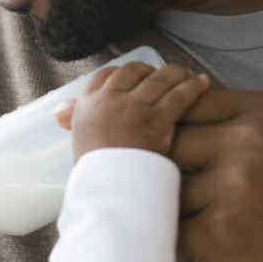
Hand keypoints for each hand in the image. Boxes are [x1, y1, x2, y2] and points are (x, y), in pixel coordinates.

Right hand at [55, 63, 210, 159]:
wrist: (108, 191)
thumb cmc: (93, 173)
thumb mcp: (78, 141)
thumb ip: (74, 121)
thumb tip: (60, 110)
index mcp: (88, 106)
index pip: (104, 75)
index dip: (122, 73)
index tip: (133, 77)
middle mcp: (110, 100)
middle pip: (132, 71)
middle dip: (149, 70)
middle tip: (162, 75)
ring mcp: (134, 107)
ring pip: (158, 79)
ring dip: (175, 73)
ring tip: (187, 74)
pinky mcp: (157, 119)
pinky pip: (179, 95)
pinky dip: (193, 87)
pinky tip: (203, 83)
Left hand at [171, 89, 262, 261]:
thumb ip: (232, 128)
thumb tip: (159, 119)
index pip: (189, 103)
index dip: (176, 134)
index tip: (186, 161)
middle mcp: (255, 140)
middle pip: (170, 141)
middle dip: (169, 173)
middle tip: (199, 204)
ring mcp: (236, 185)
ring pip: (163, 186)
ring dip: (175, 212)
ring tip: (214, 231)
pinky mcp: (218, 233)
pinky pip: (167, 228)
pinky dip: (180, 245)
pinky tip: (213, 255)